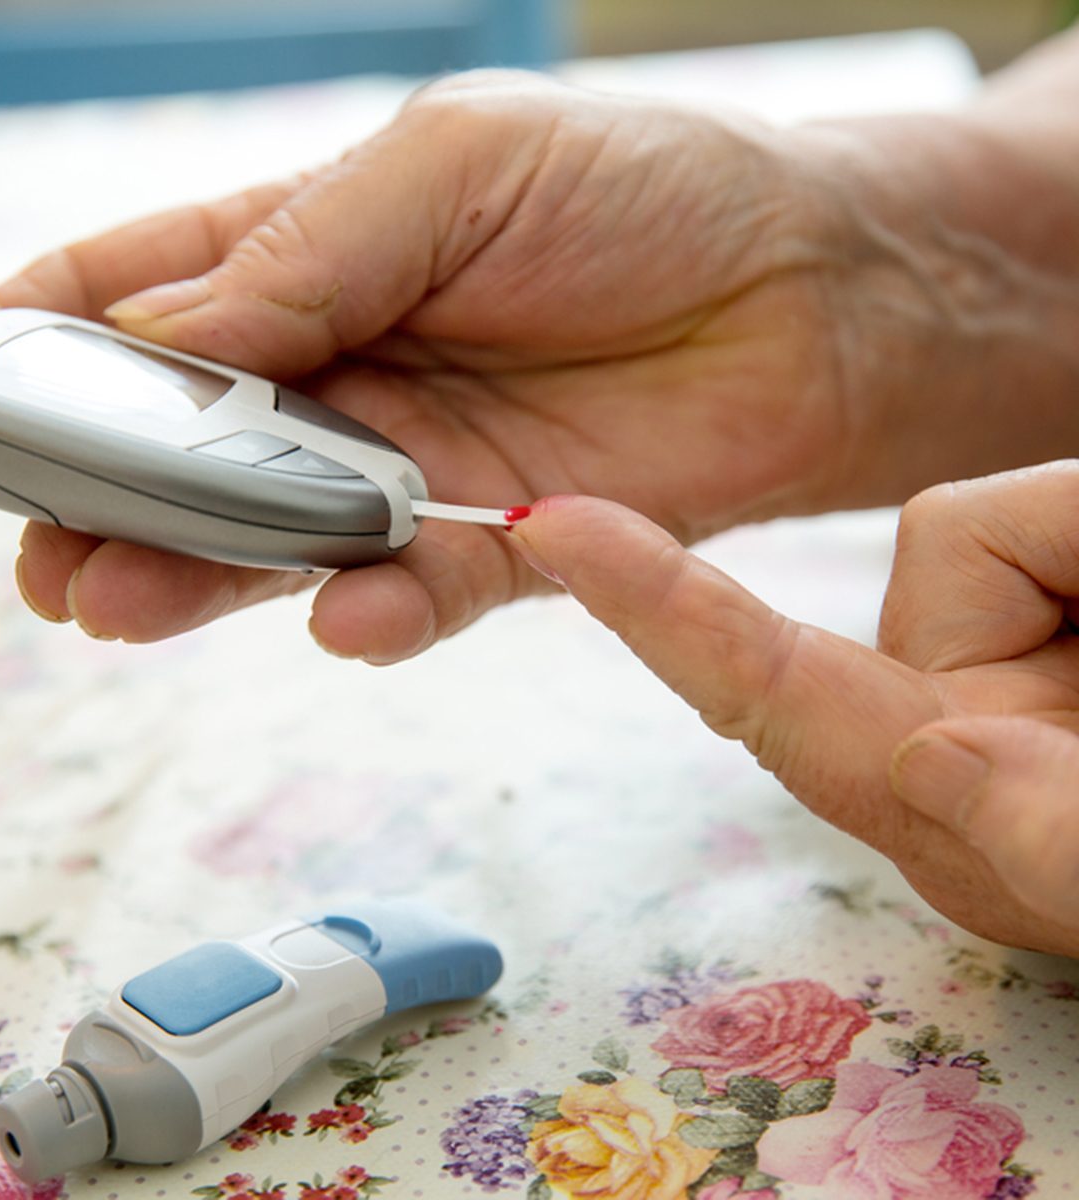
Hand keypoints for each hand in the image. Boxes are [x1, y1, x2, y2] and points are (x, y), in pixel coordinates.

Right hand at [0, 68, 1078, 657]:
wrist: (806, 291)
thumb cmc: (643, 191)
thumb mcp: (459, 167)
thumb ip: (311, 252)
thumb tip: (162, 331)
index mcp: (312, 256)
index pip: (139, 299)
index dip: (43, 342)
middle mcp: (345, 371)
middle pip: (185, 446)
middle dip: (102, 494)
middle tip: (38, 545)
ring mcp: (410, 466)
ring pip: (272, 538)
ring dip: (195, 574)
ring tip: (114, 602)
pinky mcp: (495, 545)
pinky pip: (410, 590)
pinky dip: (369, 608)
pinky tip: (340, 615)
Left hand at [508, 462, 1078, 954]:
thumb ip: (1055, 841)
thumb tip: (934, 761)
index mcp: (942, 798)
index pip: (769, 688)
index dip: (663, 609)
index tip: (552, 528)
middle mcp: (949, 722)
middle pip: (945, 552)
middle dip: (1047, 542)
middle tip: (1042, 646)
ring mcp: (1003, 654)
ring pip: (997, 524)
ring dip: (1077, 538)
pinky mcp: (1045, 590)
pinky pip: (1050, 512)